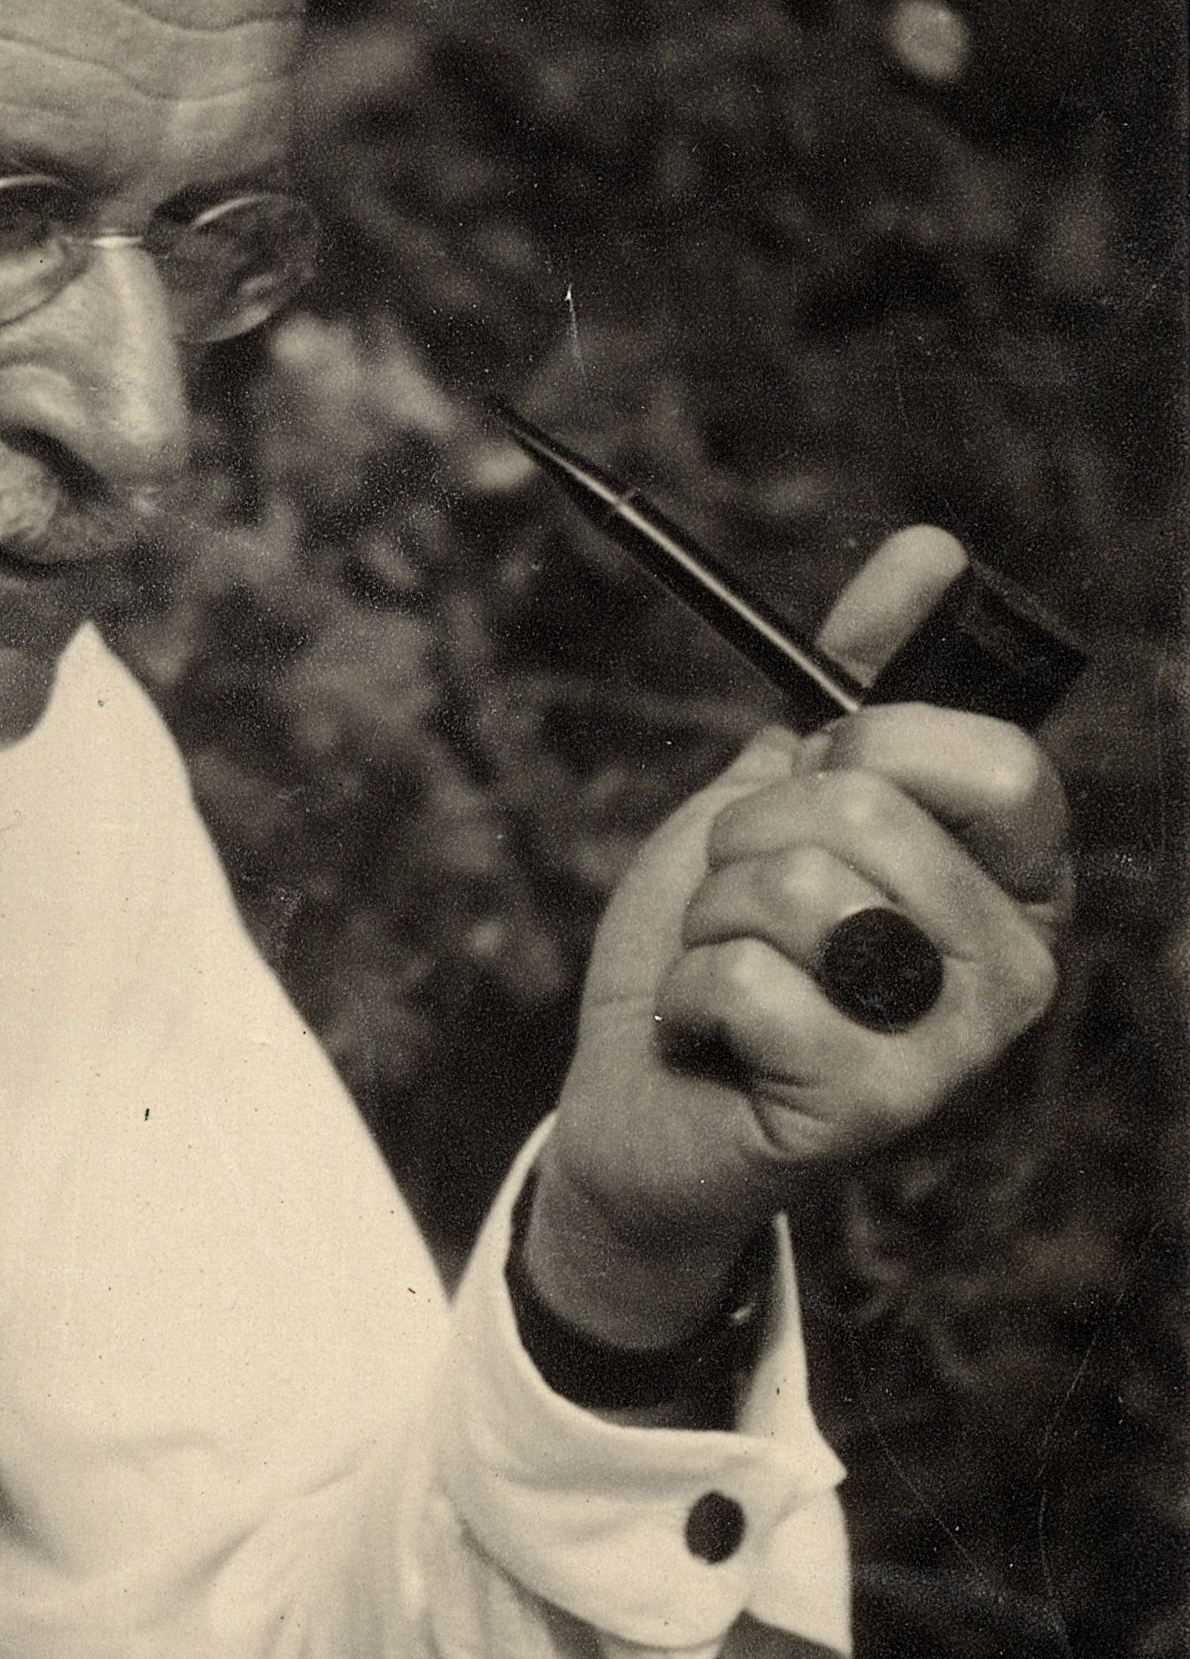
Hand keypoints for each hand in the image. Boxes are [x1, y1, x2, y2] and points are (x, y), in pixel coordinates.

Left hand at [526, 526, 1072, 1351]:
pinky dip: (692, 992)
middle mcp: (1018, 966)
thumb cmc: (722, 942)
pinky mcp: (874, 1109)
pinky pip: (748, 978)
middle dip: (752, 833)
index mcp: (1017, 878)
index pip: (993, 757)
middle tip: (744, 899)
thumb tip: (933, 549)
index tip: (818, 777)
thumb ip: (857, 676)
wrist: (641, 1095)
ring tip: (729, 968)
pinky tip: (714, 1037)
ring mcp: (957, 1048)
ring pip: (797, 886)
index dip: (870, 742)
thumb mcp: (782, 788)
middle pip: (867, 807)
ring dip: (716, 915)